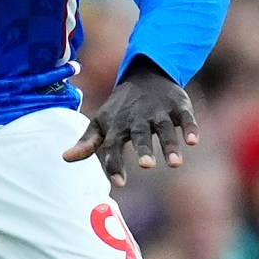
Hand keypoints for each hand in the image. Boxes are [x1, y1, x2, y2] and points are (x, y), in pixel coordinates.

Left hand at [64, 61, 197, 186]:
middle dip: (144, 150)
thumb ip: (87, 142)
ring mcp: (159, 112)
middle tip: (146, 166)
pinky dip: (189, 128)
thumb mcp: (102, 121)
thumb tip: (65, 158)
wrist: (145, 74)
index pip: (114, 147)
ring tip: (175, 164)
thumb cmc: (121, 107)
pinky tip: (193, 141)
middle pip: (140, 136)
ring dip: (170, 145)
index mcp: (118, 125)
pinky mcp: (178, 106)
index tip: (119, 184)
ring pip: (164, 130)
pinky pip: (185, 118)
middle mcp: (139, 119)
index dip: (115, 164)